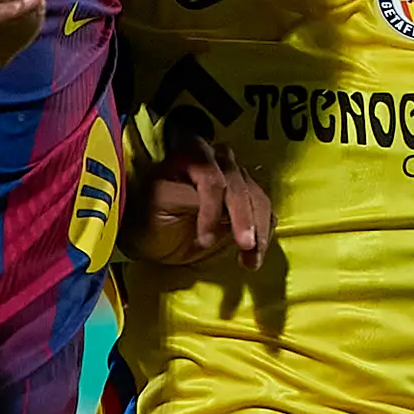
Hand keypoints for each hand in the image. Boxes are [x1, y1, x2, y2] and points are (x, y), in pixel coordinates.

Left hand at [129, 130, 273, 268]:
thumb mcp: (158, 204)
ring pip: (256, 198)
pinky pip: (264, 212)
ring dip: (258, 230)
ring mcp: (235, 180)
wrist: (152, 233)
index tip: (205, 241)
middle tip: (245, 247)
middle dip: (244, 218)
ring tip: (250, 260)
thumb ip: (184, 197)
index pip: (210, 177)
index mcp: (193, 153)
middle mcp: (218, 160)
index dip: (212, 208)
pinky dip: (264, 233)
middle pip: (239, 186)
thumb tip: (216, 205)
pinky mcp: (246, 202)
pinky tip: (255, 256)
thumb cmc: (149, 216)